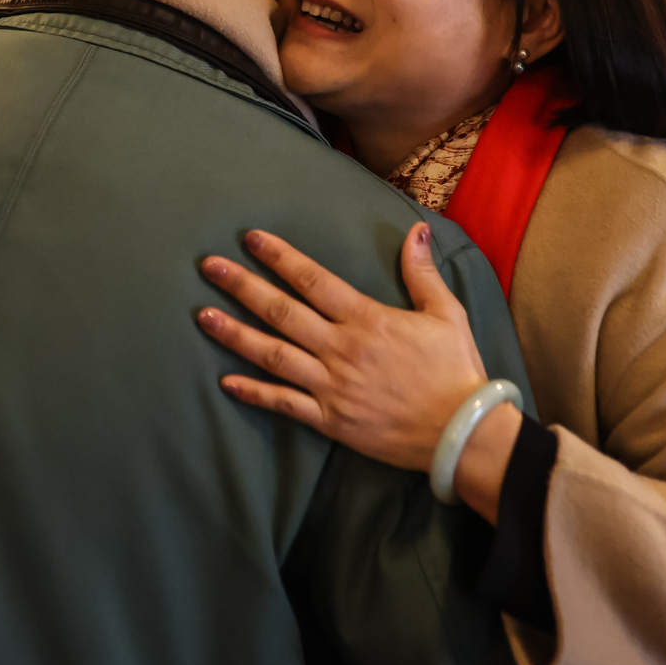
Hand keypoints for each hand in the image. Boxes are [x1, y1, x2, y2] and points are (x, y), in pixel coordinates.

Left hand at [197, 223, 519, 522]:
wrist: (463, 434)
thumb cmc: (456, 370)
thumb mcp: (446, 314)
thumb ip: (422, 272)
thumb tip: (415, 231)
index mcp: (367, 319)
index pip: (313, 279)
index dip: (279, 256)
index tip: (250, 239)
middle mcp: (342, 349)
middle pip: (281, 312)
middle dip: (242, 286)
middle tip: (208, 266)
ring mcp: (332, 386)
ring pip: (273, 355)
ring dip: (235, 335)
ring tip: (203, 316)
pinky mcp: (330, 420)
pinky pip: (284, 404)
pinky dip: (254, 393)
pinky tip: (226, 381)